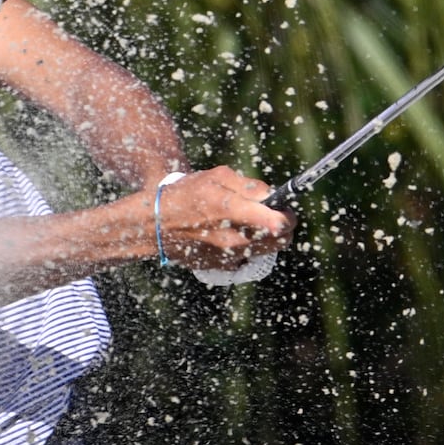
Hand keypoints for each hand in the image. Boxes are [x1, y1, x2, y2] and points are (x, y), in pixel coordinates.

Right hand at [151, 167, 295, 271]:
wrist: (155, 225)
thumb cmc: (185, 195)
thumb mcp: (216, 177)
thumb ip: (248, 185)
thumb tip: (272, 195)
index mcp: (234, 211)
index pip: (280, 222)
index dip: (287, 213)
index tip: (284, 206)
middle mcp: (235, 239)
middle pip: (282, 239)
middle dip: (283, 225)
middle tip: (271, 213)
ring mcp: (230, 256)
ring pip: (269, 249)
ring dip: (267, 236)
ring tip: (250, 222)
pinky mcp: (224, 267)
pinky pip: (250, 256)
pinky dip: (249, 246)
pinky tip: (233, 233)